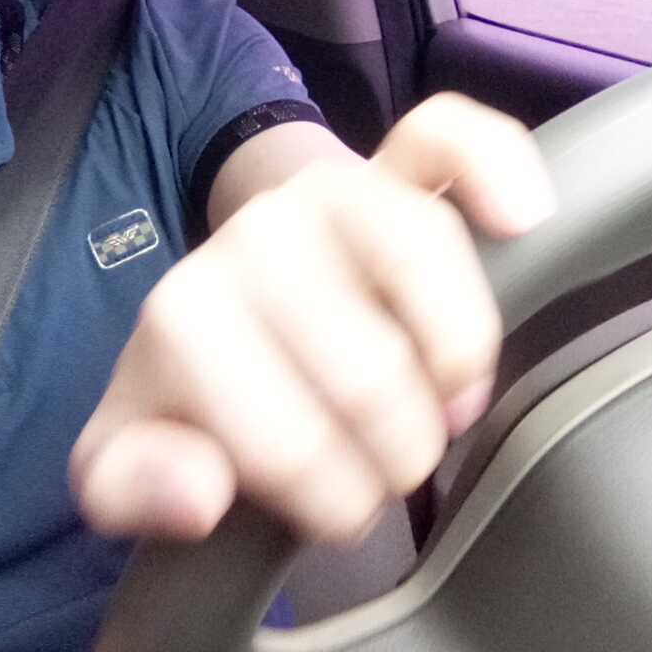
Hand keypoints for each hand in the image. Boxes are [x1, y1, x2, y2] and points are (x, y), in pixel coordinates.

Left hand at [68, 94, 553, 543]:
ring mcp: (330, 192)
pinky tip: (517, 215)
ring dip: (457, 367)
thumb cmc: (200, 391)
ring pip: (426, 266)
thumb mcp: (133, 456)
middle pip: (373, 373)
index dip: (329, 505)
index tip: (330, 512)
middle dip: (397, 455)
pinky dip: (495, 169)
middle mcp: (254, 235)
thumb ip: (135, 487)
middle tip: (386, 469)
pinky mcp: (396, 164)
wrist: (234, 303)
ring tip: (446, 407)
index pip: (290, 445)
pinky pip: (452, 139)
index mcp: (184, 314)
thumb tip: (199, 494)